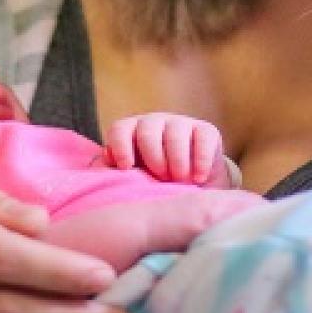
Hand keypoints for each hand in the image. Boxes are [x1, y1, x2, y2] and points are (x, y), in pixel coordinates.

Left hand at [103, 112, 230, 185]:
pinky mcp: (206, 130)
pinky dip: (200, 160)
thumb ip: (118, 172)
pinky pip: (202, 137)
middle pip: (147, 130)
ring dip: (176, 159)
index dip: (120, 146)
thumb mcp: (136, 180)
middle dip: (153, 155)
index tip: (126, 167)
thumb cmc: (156, 184)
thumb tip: (105, 163)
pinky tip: (198, 178)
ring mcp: (180, 124)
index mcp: (131, 133)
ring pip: (175, 132)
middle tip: (161, 176)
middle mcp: (154, 123)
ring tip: (180, 180)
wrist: (194, 189)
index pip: (120, 130)